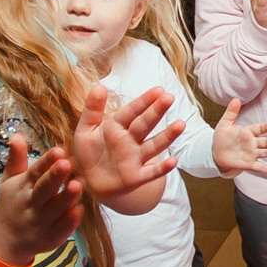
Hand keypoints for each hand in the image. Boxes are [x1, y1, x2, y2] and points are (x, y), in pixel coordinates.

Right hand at [0, 135, 81, 263]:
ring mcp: (40, 222)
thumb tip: (17, 134)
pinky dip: (69, 222)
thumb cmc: (12, 204)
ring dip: (66, 197)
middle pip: (44, 189)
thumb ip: (16, 158)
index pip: (34, 172)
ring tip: (79, 184)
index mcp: (22, 187)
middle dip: (55, 177)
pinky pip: (60, 229)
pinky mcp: (49, 238)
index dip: (46, 161)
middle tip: (67, 163)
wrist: (4, 240)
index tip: (59, 149)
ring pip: (54, 209)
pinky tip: (80, 210)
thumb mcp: (9, 180)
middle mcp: (30, 203)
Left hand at [71, 83, 184, 198]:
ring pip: (153, 145)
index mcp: (116, 127)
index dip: (144, 101)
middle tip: (169, 98)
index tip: (158, 90)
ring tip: (181, 124)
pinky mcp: (136, 177)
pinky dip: (162, 169)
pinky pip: (151, 173)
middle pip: (145, 124)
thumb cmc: (89, 152)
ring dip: (167, 136)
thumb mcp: (85, 129)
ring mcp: (135, 158)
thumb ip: (92, 109)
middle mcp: (129, 140)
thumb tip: (99, 85)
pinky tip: (173, 162)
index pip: (132, 112)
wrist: (89, 181)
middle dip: (156, 111)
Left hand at [210, 100, 266, 176]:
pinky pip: (259, 166)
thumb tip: (235, 99)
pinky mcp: (249, 163)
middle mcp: (252, 143)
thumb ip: (231, 112)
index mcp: (247, 132)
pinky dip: (266, 169)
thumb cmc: (222, 137)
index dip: (263, 128)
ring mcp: (252, 153)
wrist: (217, 153)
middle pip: (264, 142)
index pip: (257, 129)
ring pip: (264, 152)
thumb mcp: (224, 124)